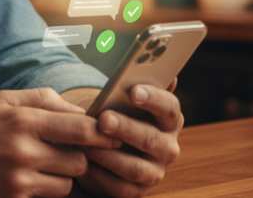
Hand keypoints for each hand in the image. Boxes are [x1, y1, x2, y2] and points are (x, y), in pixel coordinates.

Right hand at [0, 87, 118, 197]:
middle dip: (79, 155)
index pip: (80, 128)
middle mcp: (23, 150)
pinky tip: (34, 177)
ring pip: (69, 182)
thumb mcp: (2, 101)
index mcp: (21, 120)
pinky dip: (49, 188)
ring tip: (45, 163)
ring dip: (65, 174)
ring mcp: (19, 179)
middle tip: (68, 148)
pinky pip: (51, 196)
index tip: (111, 133)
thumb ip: (42, 98)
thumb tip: (80, 109)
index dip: (103, 133)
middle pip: (80, 159)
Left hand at [76, 81, 182, 196]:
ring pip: (136, 168)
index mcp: (167, 118)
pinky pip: (120, 189)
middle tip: (103, 119)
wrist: (96, 145)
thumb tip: (149, 66)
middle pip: (152, 139)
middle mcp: (167, 146)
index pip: (170, 107)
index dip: (154, 98)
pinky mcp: (137, 192)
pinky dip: (100, 177)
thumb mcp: (116, 98)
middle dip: (126, 128)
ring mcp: (154, 172)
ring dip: (109, 156)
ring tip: (86, 144)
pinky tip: (83, 164)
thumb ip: (129, 84)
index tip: (132, 90)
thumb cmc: (108, 112)